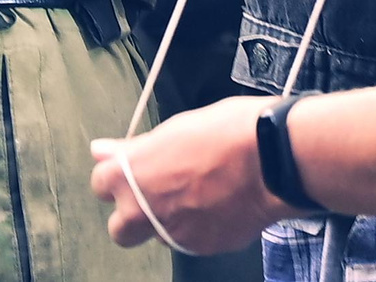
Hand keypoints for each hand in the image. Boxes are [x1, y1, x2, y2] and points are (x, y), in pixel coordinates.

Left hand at [90, 96, 285, 253]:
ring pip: (159, 233)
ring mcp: (172, 233)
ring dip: (173, 218)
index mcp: (131, 175)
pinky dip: (202, 224)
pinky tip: (223, 201)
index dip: (120, 174)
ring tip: (204, 191)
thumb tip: (103, 150)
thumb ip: (138, 149)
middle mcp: (143, 211)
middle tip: (162, 192)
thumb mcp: (178, 127)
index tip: (137, 167)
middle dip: (135, 214)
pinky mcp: (201, 246)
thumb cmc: (230, 132)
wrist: (274, 159)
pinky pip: (193, 238)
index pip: (101, 183)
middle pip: (120, 227)